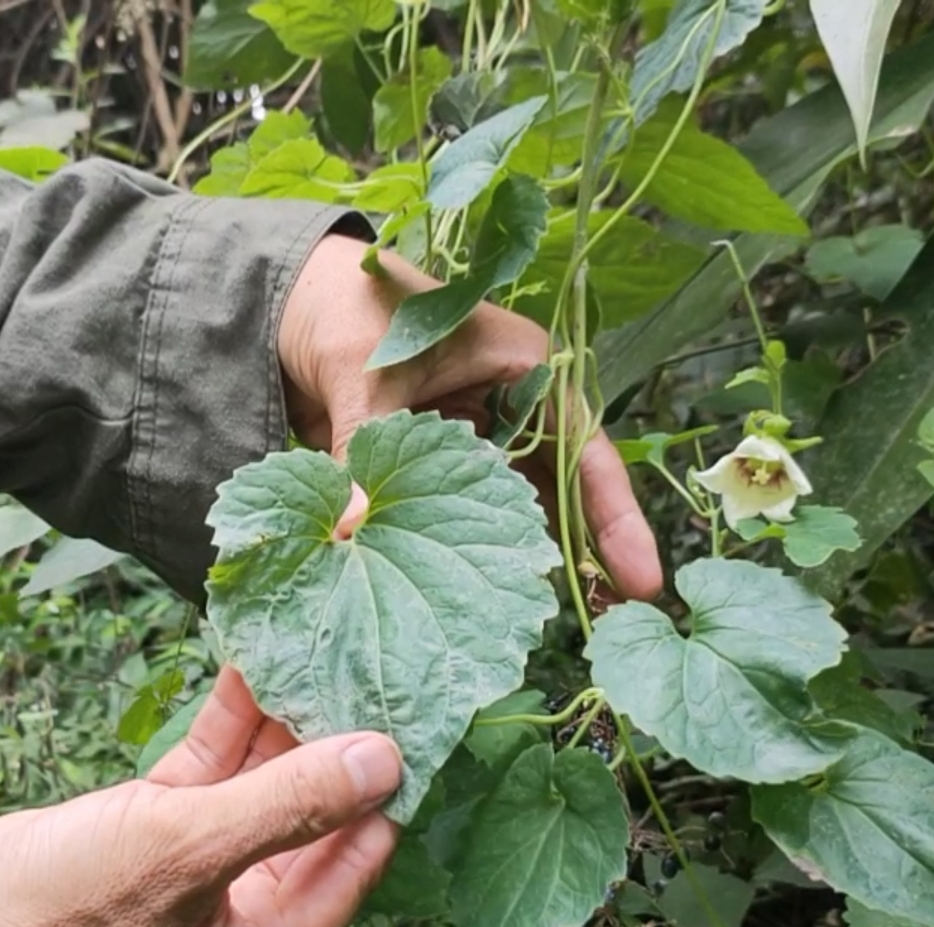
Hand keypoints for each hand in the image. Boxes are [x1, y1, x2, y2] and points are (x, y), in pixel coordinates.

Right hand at [0, 667, 400, 926]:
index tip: (412, 703)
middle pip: (316, 816)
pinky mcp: (155, 835)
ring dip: (284, 717)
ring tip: (321, 636)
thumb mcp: (185, 851)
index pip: (360, 857)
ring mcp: (199, 875)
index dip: (385, 782)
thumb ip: (290, 804)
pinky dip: (230, 721)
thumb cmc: (55, 919)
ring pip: (263, 784)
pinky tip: (255, 658)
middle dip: (337, 739)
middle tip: (370, 654)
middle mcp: (246, 923)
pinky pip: (212, 772)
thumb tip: (386, 760)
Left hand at [278, 235, 662, 600]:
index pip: (583, 449)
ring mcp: (476, 436)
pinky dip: (478, 550)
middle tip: (619, 616)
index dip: (614, 518)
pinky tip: (490, 597)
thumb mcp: (364, 377)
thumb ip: (360, 453)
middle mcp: (511, 404)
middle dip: (589, 552)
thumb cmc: (347, 308)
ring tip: (571, 622)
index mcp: (522, 366)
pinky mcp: (436, 463)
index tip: (642, 578)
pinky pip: (469, 512)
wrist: (291, 298)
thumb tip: (348, 533)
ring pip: (522, 507)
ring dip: (534, 558)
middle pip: (565, 488)